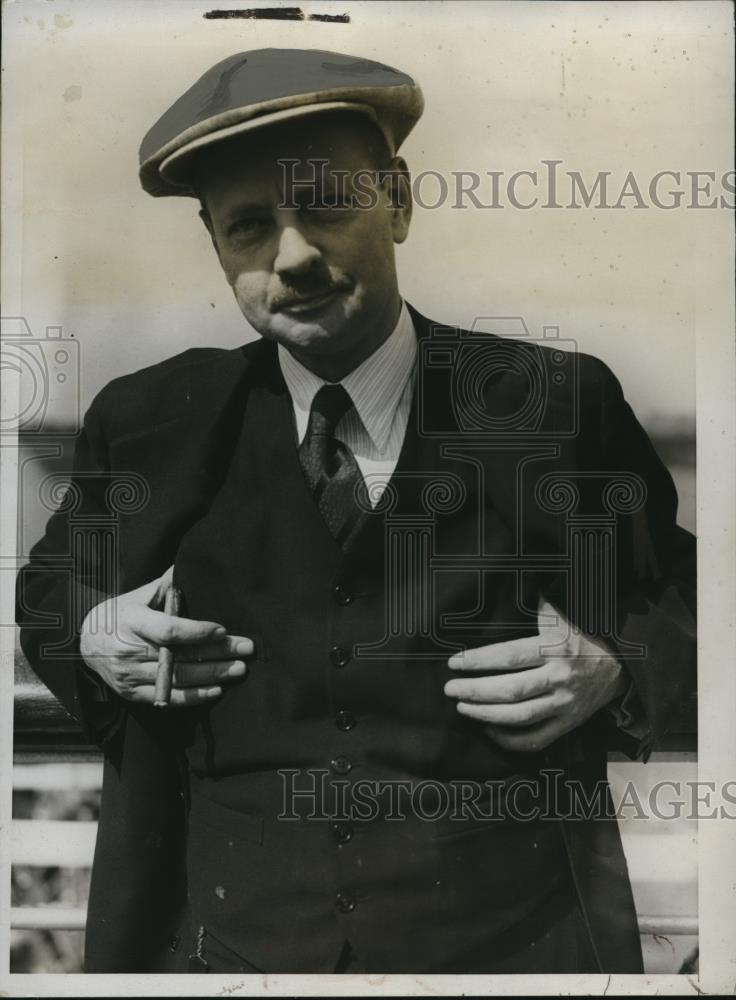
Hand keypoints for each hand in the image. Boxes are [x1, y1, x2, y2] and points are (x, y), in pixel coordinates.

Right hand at [80, 566, 253, 706]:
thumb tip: (191, 563)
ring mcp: (130, 675)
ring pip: (177, 679)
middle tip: (246, 650)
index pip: (168, 630)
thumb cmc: (120, 614)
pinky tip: (217, 690)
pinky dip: (194, 696)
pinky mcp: (133, 694)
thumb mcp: (138, 595)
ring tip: (239, 669)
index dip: (197, 632)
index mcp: (132, 622)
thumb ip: (166, 584)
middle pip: (179, 656)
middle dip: (217, 653)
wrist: (86, 642)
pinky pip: (167, 698)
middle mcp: (129, 651)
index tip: (222, 630)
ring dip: (212, 675)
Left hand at [444, 597, 627, 751]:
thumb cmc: (582, 639)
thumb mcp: (562, 617)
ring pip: (520, 717)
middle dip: (475, 691)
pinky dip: (510, 739)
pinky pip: (536, 739)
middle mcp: (559, 678)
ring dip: (486, 714)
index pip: (510, 656)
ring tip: (462, 708)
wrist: (620, 667)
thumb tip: (511, 581)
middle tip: (450, 688)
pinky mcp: (568, 724)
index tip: (455, 662)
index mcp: (554, 648)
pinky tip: (489, 730)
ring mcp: (564, 704)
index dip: (480, 660)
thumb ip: (537, 605)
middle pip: (511, 690)